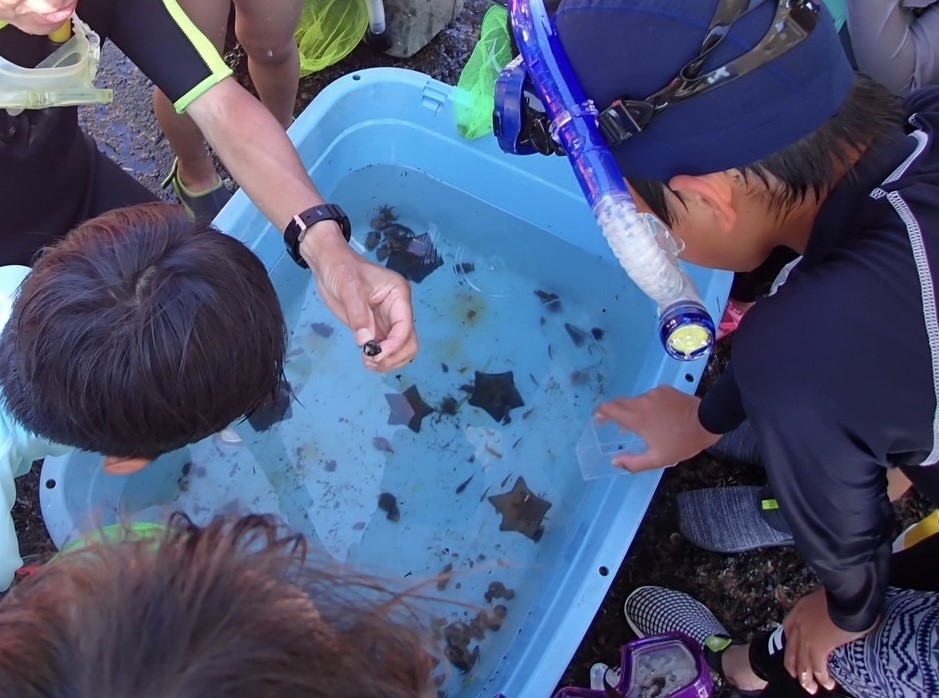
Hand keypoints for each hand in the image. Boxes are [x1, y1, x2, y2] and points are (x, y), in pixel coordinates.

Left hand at [301, 225, 417, 371]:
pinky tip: (366, 359)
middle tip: (370, 360)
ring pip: (401, 350)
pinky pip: (386, 350)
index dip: (394, 345)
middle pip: (409, 343)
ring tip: (367, 361)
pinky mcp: (377, 329)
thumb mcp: (349, 288)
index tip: (375, 354)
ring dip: (388, 361)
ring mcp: (389, 321)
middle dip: (394, 356)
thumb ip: (359, 315)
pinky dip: (380, 359)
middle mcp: (399, 310)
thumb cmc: (341, 269)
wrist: (329, 265)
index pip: (405, 327)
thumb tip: (366, 343)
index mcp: (399, 296)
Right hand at [594, 386, 719, 471]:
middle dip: (615, 412)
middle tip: (618, 425)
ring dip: (635, 410)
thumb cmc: (682, 442)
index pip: (609, 409)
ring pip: (636, 400)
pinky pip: (651, 397)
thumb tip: (615, 462)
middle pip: (619, 402)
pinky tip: (660, 415)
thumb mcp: (658, 459)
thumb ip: (634, 463)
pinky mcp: (664, 389)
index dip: (600, 413)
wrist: (708, 421)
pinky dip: (649, 405)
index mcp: (637, 419)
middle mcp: (641, 402)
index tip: (599, 420)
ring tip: (645, 424)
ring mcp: (653, 394)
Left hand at [783, 588, 871, 693]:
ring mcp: (806, 636)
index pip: (788, 628)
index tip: (793, 650)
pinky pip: (817, 667)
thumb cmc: (844, 592)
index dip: (791, 642)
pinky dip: (822, 677)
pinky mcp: (818, 646)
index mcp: (800, 609)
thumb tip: (835, 611)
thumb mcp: (828, 596)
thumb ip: (825, 607)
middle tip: (797, 676)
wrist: (848, 594)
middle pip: (791, 650)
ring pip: (802, 663)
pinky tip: (827, 683)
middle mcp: (799, 623)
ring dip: (806, 678)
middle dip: (793, 665)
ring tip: (810, 688)